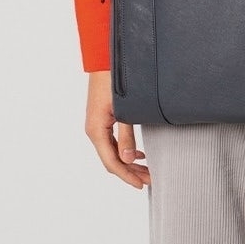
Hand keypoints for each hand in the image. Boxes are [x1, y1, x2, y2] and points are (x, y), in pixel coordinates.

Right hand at [84, 71, 150, 187]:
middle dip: (130, 171)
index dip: (127, 175)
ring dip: (128, 162)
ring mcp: (97, 124)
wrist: (103, 59)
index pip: (112, 162)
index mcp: (96, 130)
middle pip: (112, 159)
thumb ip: (126, 135)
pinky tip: (138, 153)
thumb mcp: (123, 110)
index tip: (142, 184)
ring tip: (146, 169)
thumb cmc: (112, 80)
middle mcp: (94, 130)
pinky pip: (112, 141)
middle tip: (150, 179)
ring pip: (112, 151)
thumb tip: (129, 159)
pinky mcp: (102, 118)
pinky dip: (125, 150)